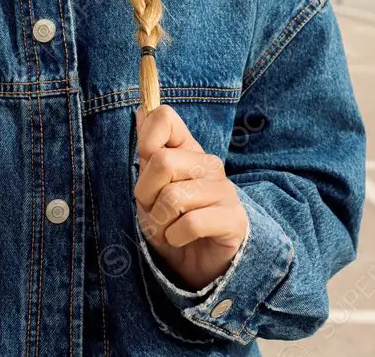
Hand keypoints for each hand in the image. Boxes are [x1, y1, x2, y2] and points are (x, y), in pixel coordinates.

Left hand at [134, 105, 247, 290]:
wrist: (200, 264)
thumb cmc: (172, 221)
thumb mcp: (151, 187)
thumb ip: (149, 150)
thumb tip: (141, 110)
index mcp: (188, 150)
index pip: (165, 117)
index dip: (146, 139)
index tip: (145, 162)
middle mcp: (208, 164)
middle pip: (162, 162)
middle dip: (146, 194)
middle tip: (153, 210)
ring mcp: (224, 190)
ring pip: (173, 197)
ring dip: (159, 222)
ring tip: (167, 229)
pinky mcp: (233, 219)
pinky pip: (190, 224)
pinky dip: (174, 238)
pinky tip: (181, 240)